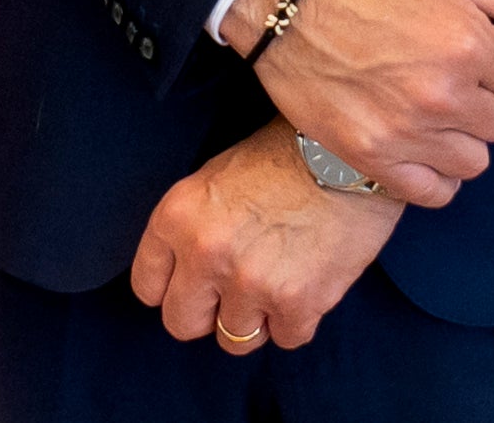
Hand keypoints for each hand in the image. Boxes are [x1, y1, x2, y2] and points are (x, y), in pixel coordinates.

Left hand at [130, 121, 404, 348]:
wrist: (346, 154)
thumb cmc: (281, 157)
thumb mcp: (214, 178)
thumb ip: (190, 229)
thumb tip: (183, 274)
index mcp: (177, 217)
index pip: (146, 287)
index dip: (172, 288)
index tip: (192, 284)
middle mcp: (205, 254)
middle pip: (182, 324)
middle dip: (207, 313)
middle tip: (233, 292)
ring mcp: (250, 283)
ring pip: (234, 340)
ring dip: (255, 318)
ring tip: (276, 280)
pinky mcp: (296, 304)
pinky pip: (285, 339)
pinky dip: (296, 320)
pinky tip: (307, 282)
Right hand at [222, 0, 493, 207]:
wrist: (283, 4)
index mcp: (468, 42)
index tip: (473, 53)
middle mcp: (444, 93)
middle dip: (482, 102)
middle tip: (444, 78)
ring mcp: (408, 132)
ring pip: (474, 162)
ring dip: (458, 140)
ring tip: (428, 111)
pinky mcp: (373, 158)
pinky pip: (435, 193)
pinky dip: (432, 175)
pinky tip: (415, 144)